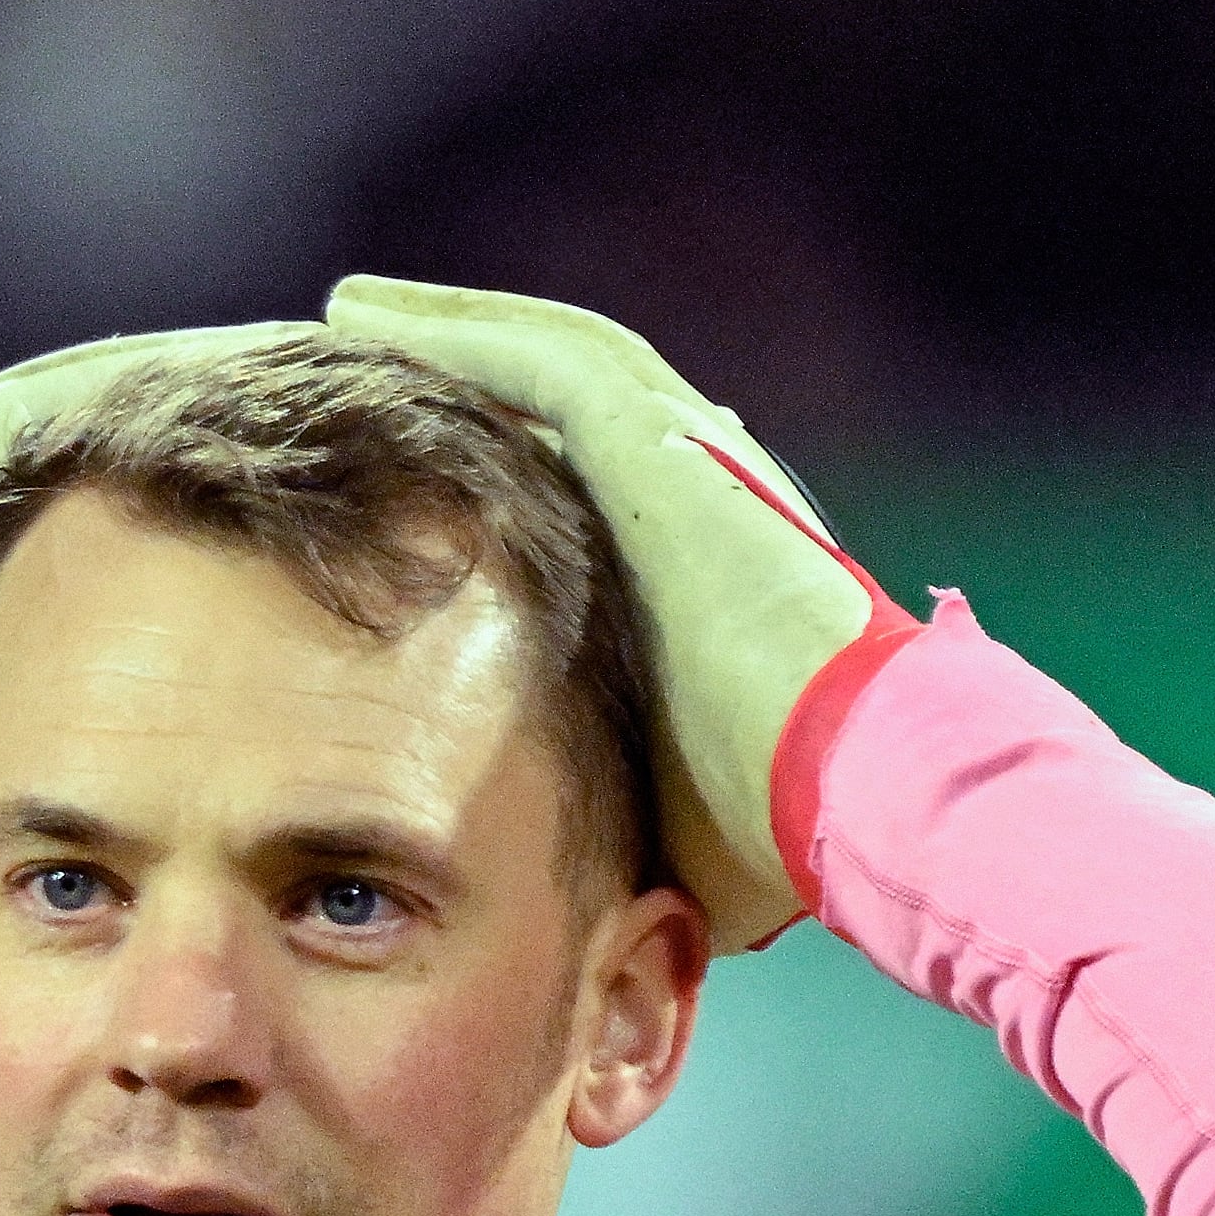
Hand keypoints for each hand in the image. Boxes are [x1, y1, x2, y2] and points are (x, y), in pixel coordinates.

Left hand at [316, 278, 914, 952]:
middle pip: (565, 415)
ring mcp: (690, 460)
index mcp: (707, 579)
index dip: (512, 485)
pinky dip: (453, 331)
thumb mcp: (674, 829)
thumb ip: (625, 826)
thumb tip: (590, 901)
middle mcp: (702, 498)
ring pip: (548, 365)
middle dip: (474, 385)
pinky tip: (366, 314)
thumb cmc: (783, 834)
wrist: (862, 786)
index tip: (428, 487)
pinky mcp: (661, 445)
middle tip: (373, 366)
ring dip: (449, 336)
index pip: (593, 508)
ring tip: (353, 315)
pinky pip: (540, 362)